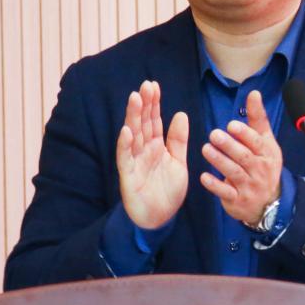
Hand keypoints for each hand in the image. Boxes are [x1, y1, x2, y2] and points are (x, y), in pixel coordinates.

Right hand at [116, 80, 189, 229]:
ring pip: (133, 135)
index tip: (154, 85)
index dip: (154, 103)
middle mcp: (143, 150)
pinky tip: (127, 131)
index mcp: (156, 146)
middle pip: (143, 123)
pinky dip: (125, 145)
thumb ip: (178, 140)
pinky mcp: (128, 176)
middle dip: (144, 104)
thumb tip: (180, 114)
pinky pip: (125, 158)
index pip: (154, 120)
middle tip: (145, 85)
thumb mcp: (179, 162)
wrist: (160, 219)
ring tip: (135, 99)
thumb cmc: (167, 191)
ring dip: (133, 117)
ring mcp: (134, 161)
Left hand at [200, 90, 283, 224]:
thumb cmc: (264, 164)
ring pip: (234, 173)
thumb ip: (257, 118)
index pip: (257, 142)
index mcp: (267, 154)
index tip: (231, 125)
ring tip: (206, 149)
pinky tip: (204, 176)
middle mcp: (260, 170)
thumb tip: (254, 93)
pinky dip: (215, 185)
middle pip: (245, 157)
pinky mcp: (238, 200)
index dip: (245, 134)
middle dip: (229, 146)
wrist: (269, 202)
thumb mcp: (265, 141)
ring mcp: (250, 187)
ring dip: (219, 161)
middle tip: (214, 135)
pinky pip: (226, 192)